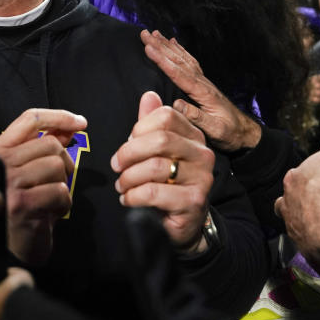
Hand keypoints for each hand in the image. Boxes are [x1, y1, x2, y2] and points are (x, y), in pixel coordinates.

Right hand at [0, 109, 87, 264]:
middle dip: (65, 163)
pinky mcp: (21, 205)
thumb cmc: (20, 209)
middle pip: (50, 144)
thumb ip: (44, 148)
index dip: (59, 116)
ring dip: (63, 186)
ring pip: (56, 166)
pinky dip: (63, 204)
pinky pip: (59, 192)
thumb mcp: (28, 172)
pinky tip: (50, 213)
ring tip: (50, 200)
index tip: (80, 123)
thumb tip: (71, 126)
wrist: (8, 248)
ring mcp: (9, 183)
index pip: (30, 119)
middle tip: (58, 183)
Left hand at [112, 91, 215, 250]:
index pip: (166, 116)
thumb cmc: (167, 184)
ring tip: (122, 186)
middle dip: (129, 153)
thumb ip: (151, 125)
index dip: (139, 129)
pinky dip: (133, 196)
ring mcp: (202, 178)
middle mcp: (203, 154)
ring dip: (129, 178)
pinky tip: (128, 200)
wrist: (184, 224)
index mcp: (194, 136)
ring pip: (155, 166)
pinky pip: (154, 192)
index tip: (126, 146)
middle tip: (116, 166)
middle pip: (160, 139)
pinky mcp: (194, 201)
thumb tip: (148, 95)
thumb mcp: (158, 152)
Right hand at [141, 30, 260, 151]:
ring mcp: (203, 82)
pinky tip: (173, 43)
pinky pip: (189, 62)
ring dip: (167, 45)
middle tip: (144, 34)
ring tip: (154, 34)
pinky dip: (180, 50)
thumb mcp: (215, 130)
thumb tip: (177, 104)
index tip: (149, 49)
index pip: (179, 73)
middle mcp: (202, 83)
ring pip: (183, 58)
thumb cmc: (230, 133)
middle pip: (178, 61)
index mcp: (203, 93)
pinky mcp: (202, 84)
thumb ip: (197, 117)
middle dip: (160, 47)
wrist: (244, 133)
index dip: (163, 60)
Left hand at [275, 112, 319, 262]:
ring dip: (310, 226)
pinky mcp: (306, 249)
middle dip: (307, 204)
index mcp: (294, 179)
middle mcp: (288, 203)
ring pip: (299, 226)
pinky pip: (311, 248)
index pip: (299, 178)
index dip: (313, 180)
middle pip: (294, 202)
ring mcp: (295, 228)